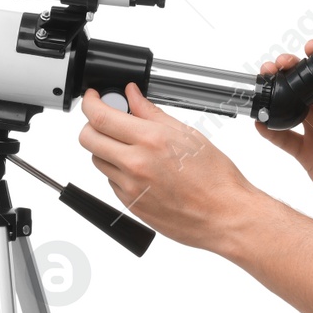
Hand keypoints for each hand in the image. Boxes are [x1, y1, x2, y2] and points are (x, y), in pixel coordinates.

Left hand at [78, 83, 262, 251]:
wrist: (224, 216)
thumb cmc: (215, 178)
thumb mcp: (187, 135)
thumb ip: (152, 113)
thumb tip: (133, 96)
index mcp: (151, 141)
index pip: (100, 117)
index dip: (90, 103)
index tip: (93, 98)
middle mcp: (135, 164)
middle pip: (88, 138)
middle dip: (92, 124)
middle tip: (107, 120)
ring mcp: (129, 188)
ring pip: (97, 160)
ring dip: (106, 148)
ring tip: (132, 147)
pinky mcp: (129, 205)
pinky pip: (111, 181)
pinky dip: (119, 171)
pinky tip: (142, 170)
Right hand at [253, 39, 312, 226]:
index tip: (309, 49)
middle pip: (309, 86)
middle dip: (293, 72)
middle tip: (278, 66)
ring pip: (293, 106)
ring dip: (278, 95)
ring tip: (263, 86)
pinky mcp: (307, 152)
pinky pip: (285, 138)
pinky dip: (272, 130)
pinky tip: (260, 123)